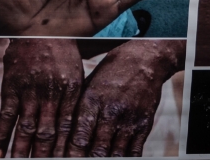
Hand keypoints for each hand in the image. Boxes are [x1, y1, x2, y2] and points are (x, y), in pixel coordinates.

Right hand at [0, 39, 83, 157]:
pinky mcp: (11, 86)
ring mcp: (30, 90)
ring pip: (27, 129)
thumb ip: (76, 98)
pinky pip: (6, 116)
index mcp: (70, 89)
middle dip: (44, 157)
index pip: (68, 129)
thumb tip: (82, 127)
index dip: (65, 150)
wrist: (38, 27)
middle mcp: (51, 92)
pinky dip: (1, 137)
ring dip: (22, 153)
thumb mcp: (76, 72)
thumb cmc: (61, 51)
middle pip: (48, 134)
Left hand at [68, 40, 185, 156]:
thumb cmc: (111, 72)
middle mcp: (111, 112)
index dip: (70, 155)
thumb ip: (79, 109)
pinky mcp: (144, 126)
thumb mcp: (90, 84)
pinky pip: (134, 153)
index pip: (79, 136)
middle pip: (96, 150)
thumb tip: (65, 134)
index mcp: (92, 99)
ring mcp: (129, 120)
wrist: (143, 60)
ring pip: (115, 156)